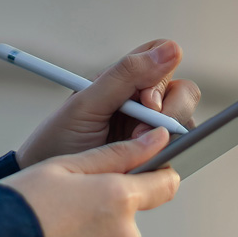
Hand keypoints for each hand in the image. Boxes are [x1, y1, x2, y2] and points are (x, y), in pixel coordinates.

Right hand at [2, 129, 179, 236]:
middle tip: (64, 212)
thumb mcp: (62, 167)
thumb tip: (157, 140)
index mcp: (118, 197)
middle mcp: (125, 236)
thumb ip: (116, 154)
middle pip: (126, 219)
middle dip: (103, 213)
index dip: (159, 176)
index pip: (163, 185)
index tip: (154, 175)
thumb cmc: (22, 206)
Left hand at [16, 40, 200, 167]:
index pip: (161, 57)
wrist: (52, 188)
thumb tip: (170, 49)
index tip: (147, 100)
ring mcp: (150, 130)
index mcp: (122, 80)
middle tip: (142, 126)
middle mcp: (141, 102)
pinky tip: (144, 161)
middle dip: (170, 110)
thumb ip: (125, 75)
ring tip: (134, 148)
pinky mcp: (156, 157)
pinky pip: (180, 150)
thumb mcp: (86, 103)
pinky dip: (168, 155)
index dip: (161, 73)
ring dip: (167, 135)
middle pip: (183, 90)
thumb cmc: (60, 140)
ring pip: (186, 121)